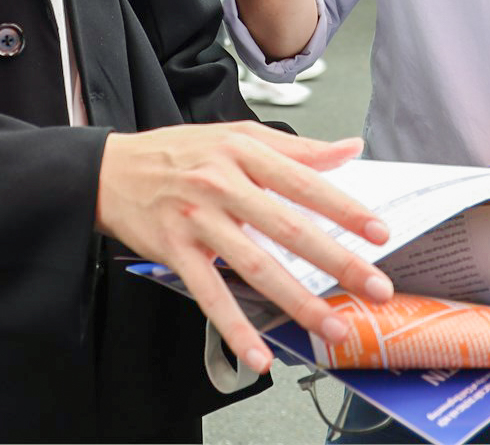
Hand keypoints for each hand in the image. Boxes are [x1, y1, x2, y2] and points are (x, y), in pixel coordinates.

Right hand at [96, 122, 393, 374]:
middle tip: (375, 287)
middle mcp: (221, 184)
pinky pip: (210, 295)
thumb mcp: (235, 136)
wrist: (110, 169)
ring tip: (332, 326)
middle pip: (287, 227)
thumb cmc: (179, 153)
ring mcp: (197, 220)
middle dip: (336, 261)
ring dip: (297, 301)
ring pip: (255, 266)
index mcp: (243, 151)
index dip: (344, 209)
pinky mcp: (174, 251)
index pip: (303, 182)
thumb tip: (350, 148)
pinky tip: (260, 353)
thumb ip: (295, 147)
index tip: (379, 232)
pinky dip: (235, 327)